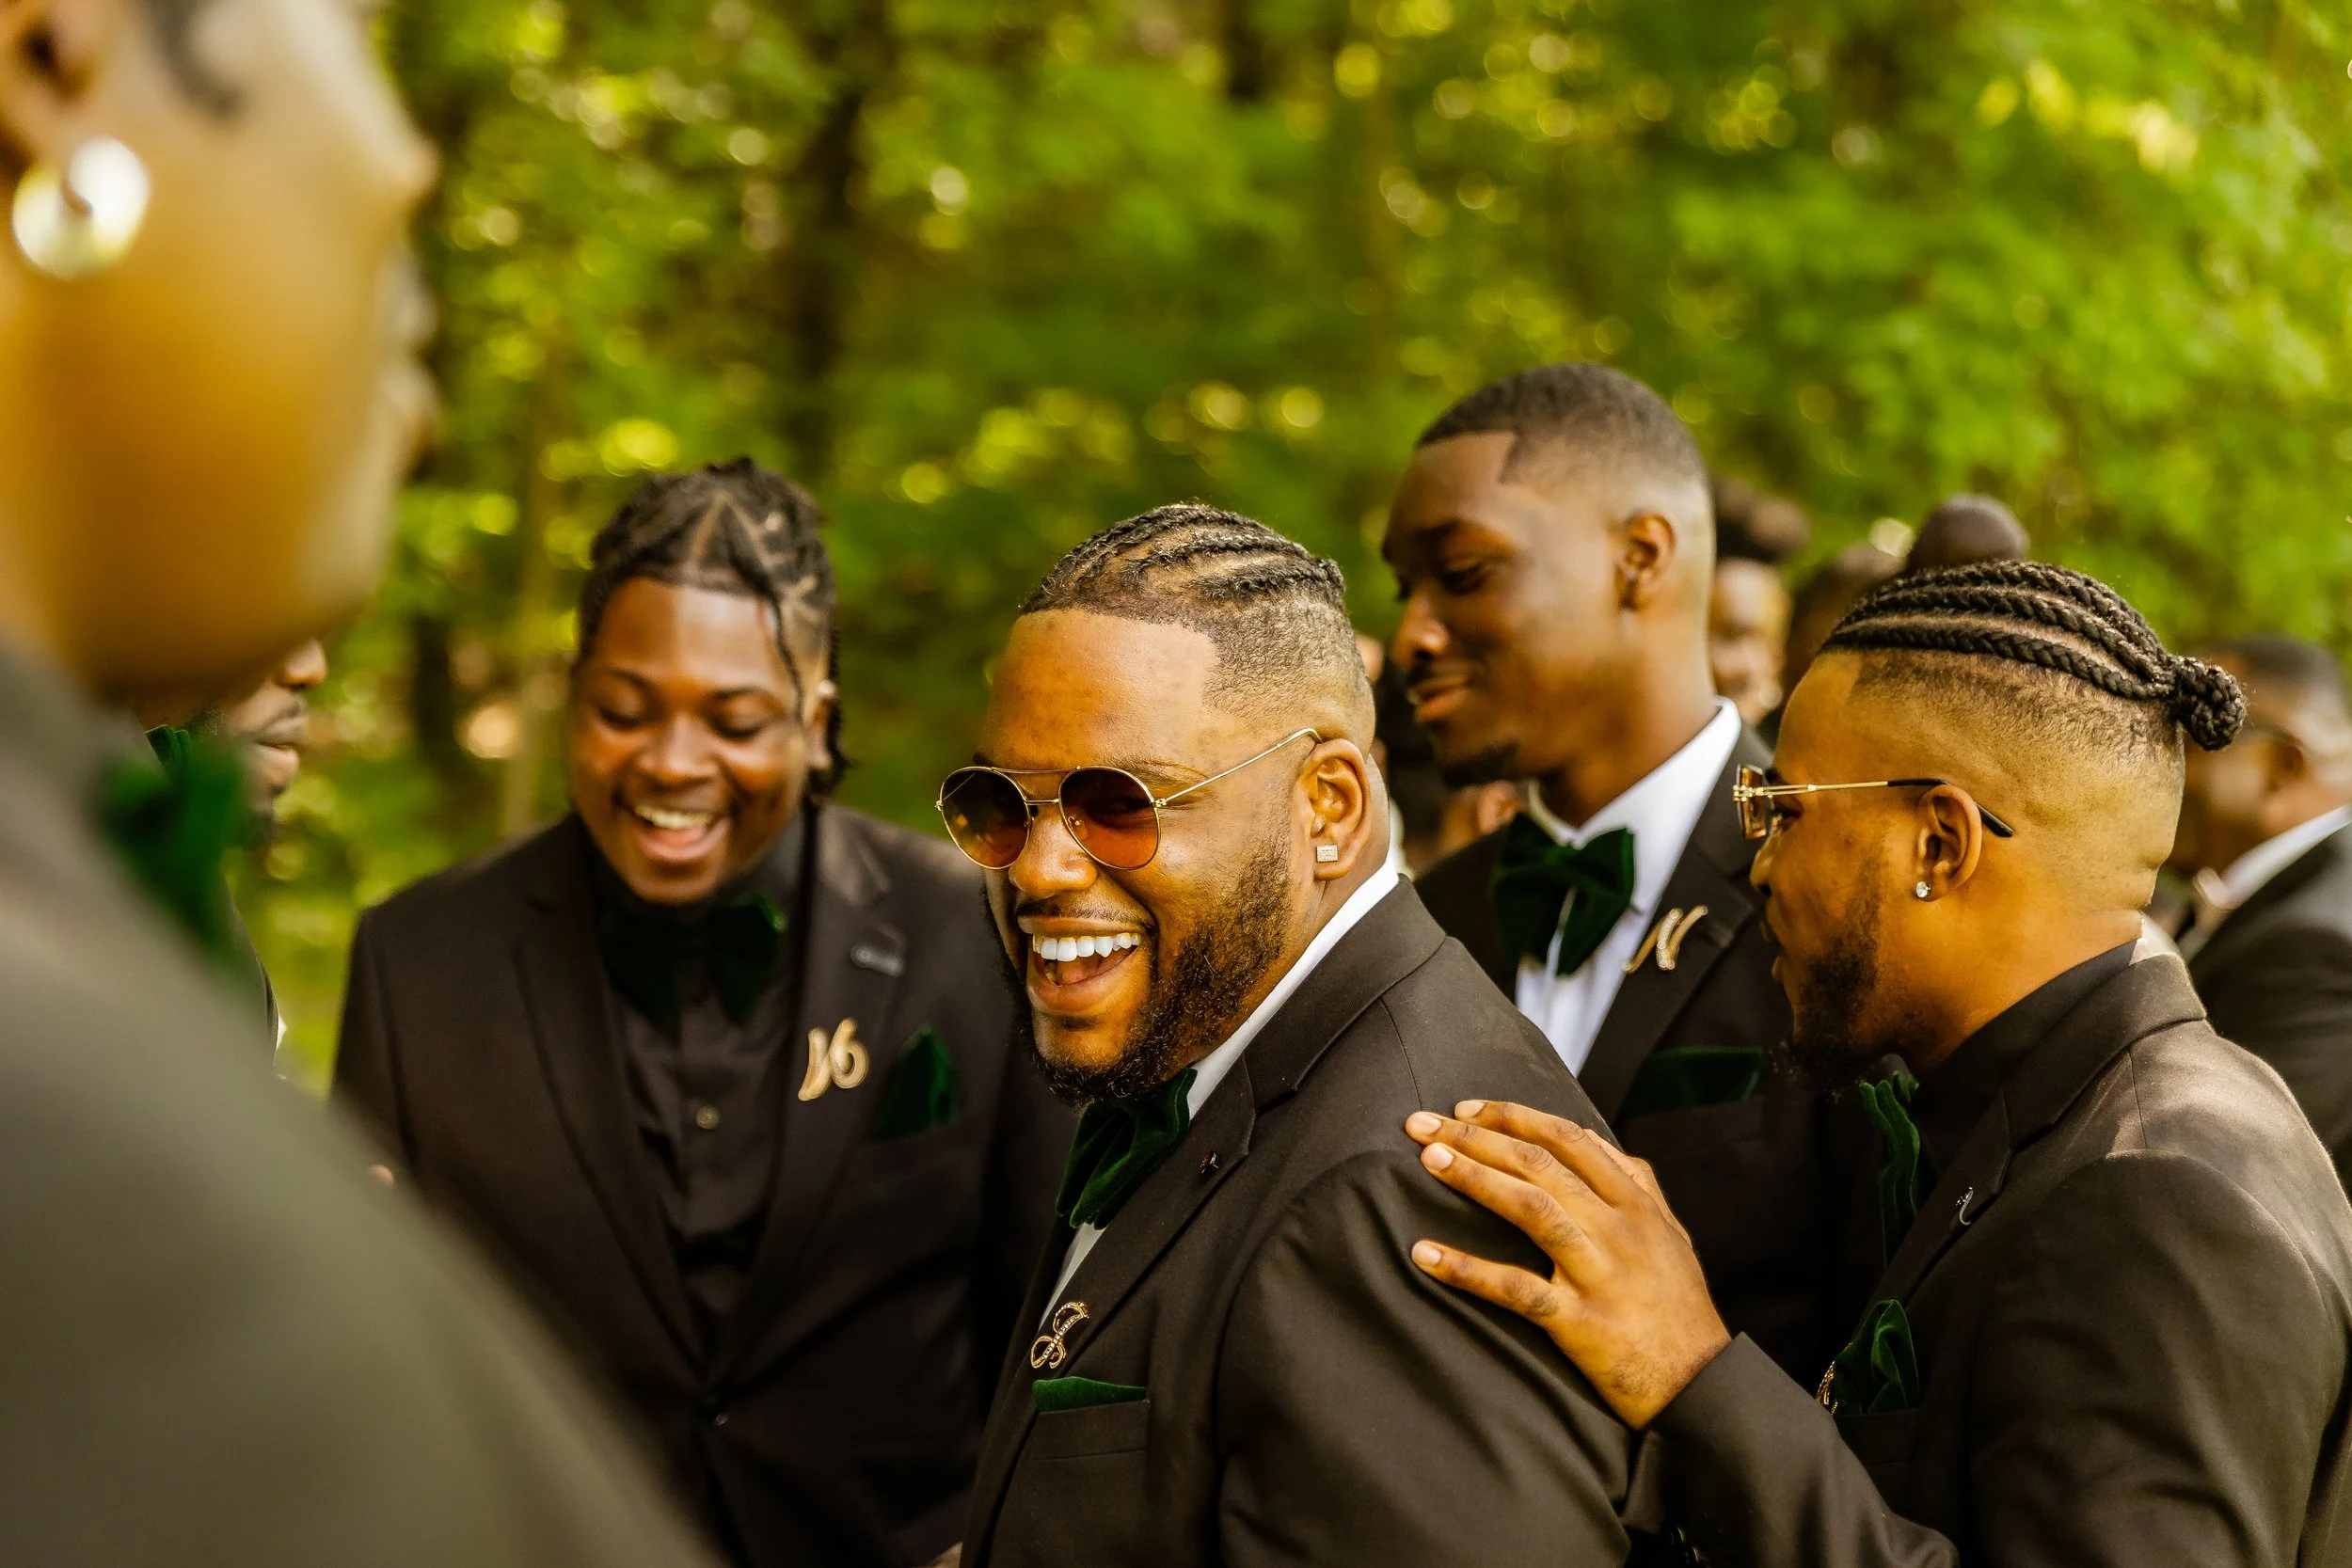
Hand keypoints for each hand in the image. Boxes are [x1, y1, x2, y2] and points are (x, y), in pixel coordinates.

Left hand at [1404, 1100, 1729, 1427]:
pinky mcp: (1581, 1322)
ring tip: (1428, 1159)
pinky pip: (1517, 1290)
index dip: (1513, 1116)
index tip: (1466, 1107)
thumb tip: (1603, 1145)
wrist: (1702, 1384)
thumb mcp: (1672, 1235)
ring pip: (1531, 1208)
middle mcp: (1618, 1229)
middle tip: (1421, 1123)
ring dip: (1474, 1178)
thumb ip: (1639, 1186)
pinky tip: (1426, 1254)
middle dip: (1476, 1135)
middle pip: (1538, 1163)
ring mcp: (1599, 1273)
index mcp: (1636, 1204)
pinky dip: (1468, 1270)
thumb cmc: (1680, 1308)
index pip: (1567, 1139)